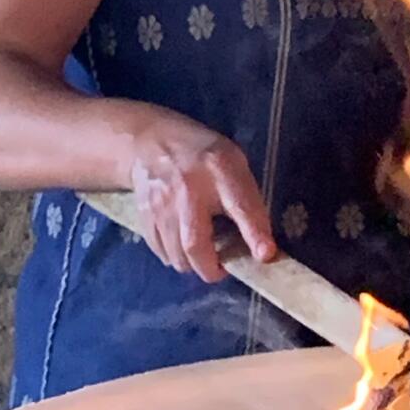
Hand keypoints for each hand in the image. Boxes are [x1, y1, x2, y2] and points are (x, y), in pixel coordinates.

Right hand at [128, 112, 275, 282]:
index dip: (255, 233)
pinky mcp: (144, 216)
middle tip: (223, 266)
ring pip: (176, 255)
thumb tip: (262, 248)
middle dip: (211, 268)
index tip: (265, 255)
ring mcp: (160, 205)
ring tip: (204, 255)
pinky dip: (175, 257)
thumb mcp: (234, 166)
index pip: (241, 206)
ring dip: (193, 265)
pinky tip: (183, 245)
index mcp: (219, 170)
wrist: (153, 141)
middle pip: (194, 244)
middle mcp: (186, 190)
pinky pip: (161, 252)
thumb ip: (248, 201)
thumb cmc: (204, 156)